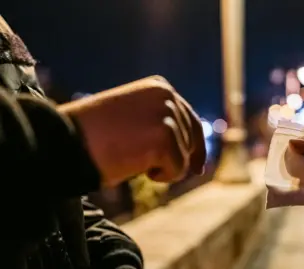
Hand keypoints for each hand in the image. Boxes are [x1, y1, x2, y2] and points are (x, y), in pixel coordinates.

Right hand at [58, 76, 206, 186]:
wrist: (65, 140)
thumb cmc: (95, 134)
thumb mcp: (133, 119)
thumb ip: (159, 123)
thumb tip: (192, 149)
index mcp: (160, 87)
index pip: (190, 120)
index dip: (196, 147)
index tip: (198, 168)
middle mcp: (167, 96)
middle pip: (191, 140)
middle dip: (176, 159)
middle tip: (147, 166)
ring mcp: (167, 115)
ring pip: (184, 158)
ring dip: (162, 167)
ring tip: (131, 158)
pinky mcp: (164, 137)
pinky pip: (176, 169)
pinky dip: (160, 176)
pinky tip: (135, 165)